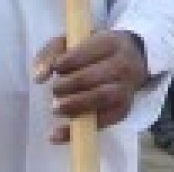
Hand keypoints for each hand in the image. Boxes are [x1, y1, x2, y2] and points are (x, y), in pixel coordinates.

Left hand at [34, 31, 148, 142]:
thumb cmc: (96, 49)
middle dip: (67, 86)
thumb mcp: (75, 40)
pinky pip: (102, 122)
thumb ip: (52, 52)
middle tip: (55, 90)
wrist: (133, 58)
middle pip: (92, 77)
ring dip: (74, 106)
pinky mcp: (124, 109)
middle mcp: (123, 65)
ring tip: (56, 108)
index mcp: (111, 43)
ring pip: (101, 98)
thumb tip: (39, 77)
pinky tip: (57, 134)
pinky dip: (77, 131)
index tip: (55, 68)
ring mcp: (126, 88)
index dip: (65, 63)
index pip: (86, 54)